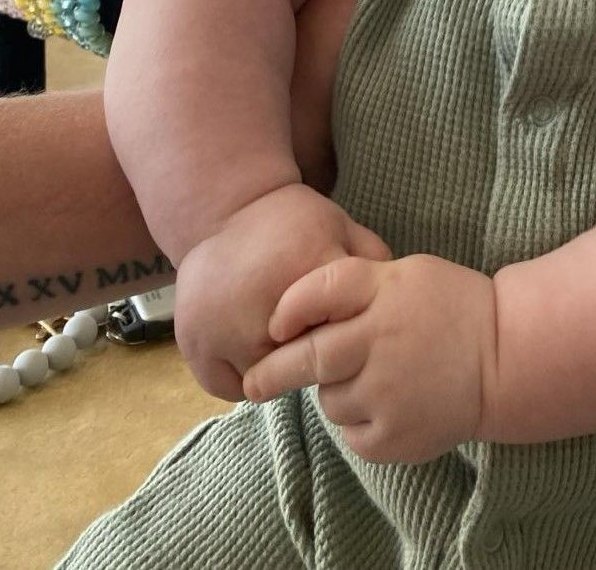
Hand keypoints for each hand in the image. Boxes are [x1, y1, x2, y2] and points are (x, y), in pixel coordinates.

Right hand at [175, 183, 392, 401]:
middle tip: (312, 340)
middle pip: (304, 365)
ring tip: (280, 343)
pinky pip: (230, 388)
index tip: (346, 332)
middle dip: (313, 360)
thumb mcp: (340, 227)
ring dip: (277, 374)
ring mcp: (222, 330)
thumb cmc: (293, 222)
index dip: (348, 337)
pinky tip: (252, 349)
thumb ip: (374, 259)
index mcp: (308, 272)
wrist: (227, 208)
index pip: (343, 332)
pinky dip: (243, 378)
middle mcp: (263, 305)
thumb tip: (401, 301)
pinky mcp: (194, 344)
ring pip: (266, 384)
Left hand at [242, 253, 496, 465]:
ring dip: (335, 391)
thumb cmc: (451, 306)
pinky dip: (359, 421)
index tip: (274, 325)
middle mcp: (380, 343)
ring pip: (330, 399)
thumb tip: (292, 315)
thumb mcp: (404, 272)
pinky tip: (390, 403)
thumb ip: (353, 284)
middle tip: (253, 384)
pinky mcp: (394, 438)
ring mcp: (387, 395)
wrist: (506, 358)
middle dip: (272, 373)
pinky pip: (352, 433)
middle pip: (307, 357)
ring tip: (374, 377)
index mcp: (384, 294)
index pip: (318, 293)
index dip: (289, 308)